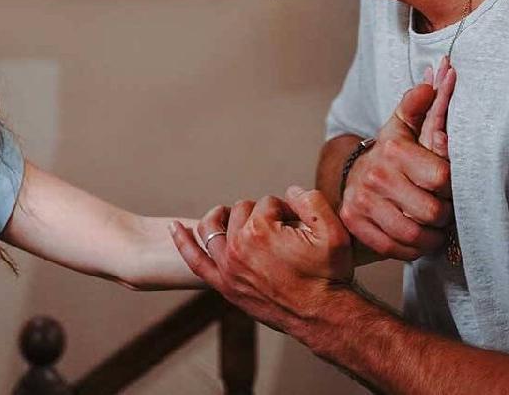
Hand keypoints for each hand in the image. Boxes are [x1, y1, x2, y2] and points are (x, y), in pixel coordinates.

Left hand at [170, 187, 351, 332]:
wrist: (321, 316)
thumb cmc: (328, 275)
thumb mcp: (333, 231)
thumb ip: (311, 200)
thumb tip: (291, 191)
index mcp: (261, 230)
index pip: (267, 202)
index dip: (286, 209)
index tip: (298, 224)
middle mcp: (238, 247)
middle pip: (241, 211)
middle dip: (260, 214)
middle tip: (280, 230)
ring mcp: (227, 268)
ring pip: (214, 227)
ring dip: (223, 217)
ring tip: (233, 216)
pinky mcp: (224, 285)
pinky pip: (195, 261)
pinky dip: (183, 242)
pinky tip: (175, 227)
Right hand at [339, 62, 454, 260]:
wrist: (352, 175)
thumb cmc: (391, 153)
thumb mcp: (404, 125)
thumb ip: (420, 105)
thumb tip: (434, 81)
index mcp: (393, 150)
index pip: (442, 177)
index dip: (453, 186)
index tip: (450, 186)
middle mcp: (375, 176)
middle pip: (432, 212)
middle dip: (446, 215)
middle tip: (446, 210)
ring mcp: (362, 202)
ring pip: (414, 236)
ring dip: (432, 237)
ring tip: (435, 227)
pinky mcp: (354, 224)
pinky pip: (394, 249)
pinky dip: (411, 249)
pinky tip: (416, 237)